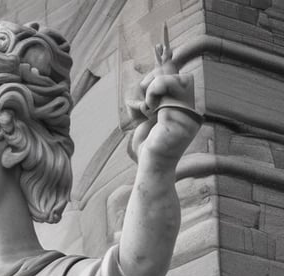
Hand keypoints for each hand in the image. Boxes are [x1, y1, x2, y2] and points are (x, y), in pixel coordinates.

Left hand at [127, 25, 201, 163]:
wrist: (150, 169)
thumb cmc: (147, 147)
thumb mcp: (145, 118)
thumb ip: (149, 100)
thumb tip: (144, 85)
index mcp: (184, 109)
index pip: (178, 78)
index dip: (168, 62)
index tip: (159, 46)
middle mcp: (191, 110)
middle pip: (177, 76)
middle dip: (156, 78)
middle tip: (144, 95)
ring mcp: (190, 115)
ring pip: (174, 81)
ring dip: (153, 87)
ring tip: (146, 106)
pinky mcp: (184, 119)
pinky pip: (169, 93)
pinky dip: (154, 95)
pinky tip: (148, 109)